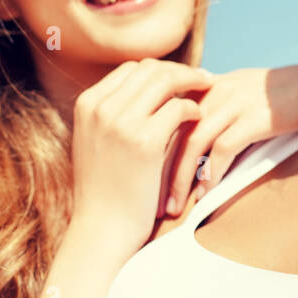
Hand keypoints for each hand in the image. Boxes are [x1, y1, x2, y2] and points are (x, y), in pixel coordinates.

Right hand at [70, 59, 211, 254]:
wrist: (101, 229)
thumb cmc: (105, 190)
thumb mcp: (98, 143)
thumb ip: (114, 115)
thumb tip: (147, 93)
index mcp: (87, 104)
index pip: (131, 68)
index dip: (160, 70)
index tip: (181, 77)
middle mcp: (100, 107)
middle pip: (149, 69)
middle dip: (180, 70)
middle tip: (205, 78)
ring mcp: (120, 123)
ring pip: (165, 81)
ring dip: (192, 82)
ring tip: (210, 90)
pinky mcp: (144, 141)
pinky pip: (178, 108)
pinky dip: (193, 108)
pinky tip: (201, 118)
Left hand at [163, 63, 297, 217]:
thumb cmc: (293, 99)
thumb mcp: (250, 99)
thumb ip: (224, 117)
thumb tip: (204, 154)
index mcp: (211, 85)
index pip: (169, 117)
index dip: (155, 149)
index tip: (147, 180)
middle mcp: (217, 89)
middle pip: (174, 132)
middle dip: (160, 170)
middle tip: (154, 201)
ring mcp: (236, 101)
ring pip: (193, 142)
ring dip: (181, 179)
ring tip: (175, 206)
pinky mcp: (255, 116)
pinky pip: (223, 148)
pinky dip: (211, 173)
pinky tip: (206, 194)